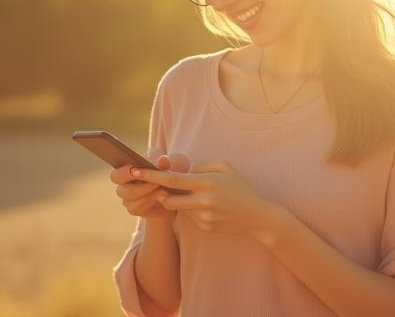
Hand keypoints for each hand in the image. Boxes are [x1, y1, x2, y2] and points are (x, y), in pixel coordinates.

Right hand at [110, 147, 191, 222]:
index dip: (124, 173)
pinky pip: (137, 207)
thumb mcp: (170, 164)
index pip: (117, 175)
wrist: (178, 191)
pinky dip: (150, 201)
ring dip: (148, 193)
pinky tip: (162, 197)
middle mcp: (124, 186)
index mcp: (127, 171)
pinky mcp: (135, 209)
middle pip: (121, 190)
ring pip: (130, 200)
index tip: (136, 169)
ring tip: (163, 189)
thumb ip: (165, 162)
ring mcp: (129, 199)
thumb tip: (162, 160)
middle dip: (139, 187)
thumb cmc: (170, 172)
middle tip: (156, 183)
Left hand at [130, 159, 283, 243]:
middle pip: (169, 198)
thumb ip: (202, 166)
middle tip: (155, 187)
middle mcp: (204, 200)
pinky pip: (191, 217)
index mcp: (208, 182)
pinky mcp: (206, 228)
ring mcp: (204, 216)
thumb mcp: (226, 167)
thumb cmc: (241, 188)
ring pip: (180, 208)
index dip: (152, 175)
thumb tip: (184, 170)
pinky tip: (211, 209)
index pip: (172, 178)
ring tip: (195, 196)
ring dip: (179, 201)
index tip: (136, 170)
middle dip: (159, 193)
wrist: (258, 216)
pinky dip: (194, 211)